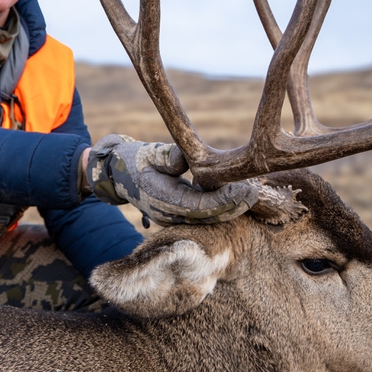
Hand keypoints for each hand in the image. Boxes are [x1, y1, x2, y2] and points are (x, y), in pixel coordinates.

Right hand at [83, 134, 258, 225]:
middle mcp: (169, 213)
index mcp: (161, 199)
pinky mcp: (181, 212)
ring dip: (231, 208)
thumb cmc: (133, 160)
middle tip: (255, 192)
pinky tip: (240, 195)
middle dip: (233, 207)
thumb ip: (164, 155)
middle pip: (208, 217)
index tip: (243, 190)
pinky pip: (205, 213)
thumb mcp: (145, 152)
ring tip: (252, 193)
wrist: (117, 174)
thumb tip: (184, 160)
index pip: (198, 206)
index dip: (222, 201)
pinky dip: (223, 206)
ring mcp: (175, 216)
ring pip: (209, 218)